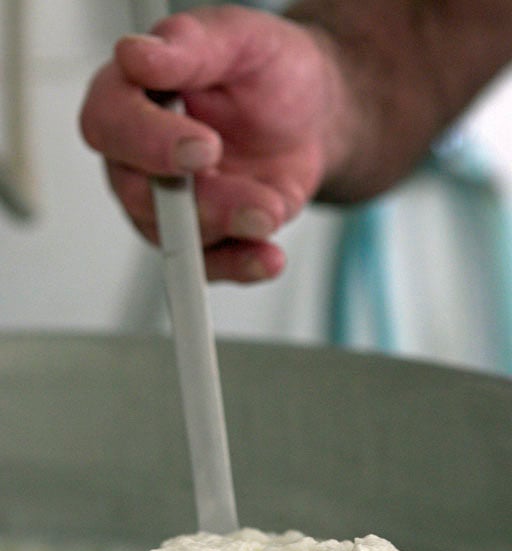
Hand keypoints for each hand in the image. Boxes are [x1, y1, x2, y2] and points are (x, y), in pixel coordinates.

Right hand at [80, 6, 347, 281]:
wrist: (312, 117)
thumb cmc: (269, 73)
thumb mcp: (240, 40)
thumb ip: (190, 45)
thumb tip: (137, 55)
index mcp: (132, 99)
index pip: (110, 125)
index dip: (149, 143)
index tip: (203, 146)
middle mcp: (139, 159)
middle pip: (140, 195)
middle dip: (202, 202)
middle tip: (253, 198)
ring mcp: (168, 205)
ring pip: (175, 237)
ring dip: (230, 230)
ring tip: (273, 210)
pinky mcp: (204, 238)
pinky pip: (209, 266)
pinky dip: (241, 265)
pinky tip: (267, 256)